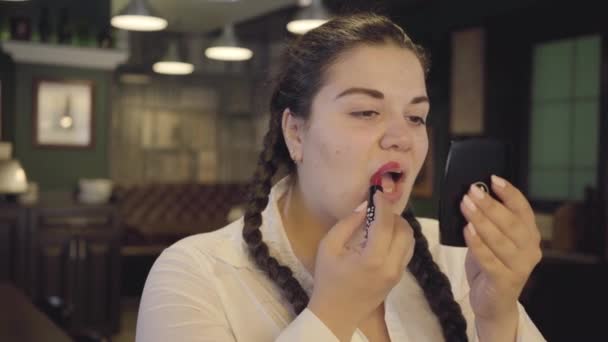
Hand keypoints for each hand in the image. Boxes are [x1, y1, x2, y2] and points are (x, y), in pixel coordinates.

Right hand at [308, 192, 414, 339]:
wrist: (336, 313)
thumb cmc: (328, 279)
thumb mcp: (328, 247)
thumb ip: (347, 223)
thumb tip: (365, 206)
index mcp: (371, 259)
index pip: (385, 224)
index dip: (383, 204)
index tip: (377, 192)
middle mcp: (391, 266)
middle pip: (404, 230)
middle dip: (392, 214)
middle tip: (377, 208)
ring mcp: (398, 273)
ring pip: (410, 240)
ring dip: (399, 226)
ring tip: (381, 221)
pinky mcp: (399, 277)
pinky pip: (407, 250)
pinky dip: (400, 238)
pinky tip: (385, 236)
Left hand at [460, 175, 541, 323]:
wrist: (493, 303)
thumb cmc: (491, 266)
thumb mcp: (492, 240)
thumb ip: (488, 222)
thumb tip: (473, 195)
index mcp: (529, 235)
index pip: (523, 210)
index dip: (510, 193)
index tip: (493, 179)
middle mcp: (530, 250)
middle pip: (511, 223)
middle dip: (490, 205)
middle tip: (472, 191)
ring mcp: (520, 267)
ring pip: (499, 240)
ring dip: (480, 220)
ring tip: (465, 205)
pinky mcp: (505, 281)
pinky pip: (489, 259)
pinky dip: (477, 243)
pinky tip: (467, 229)